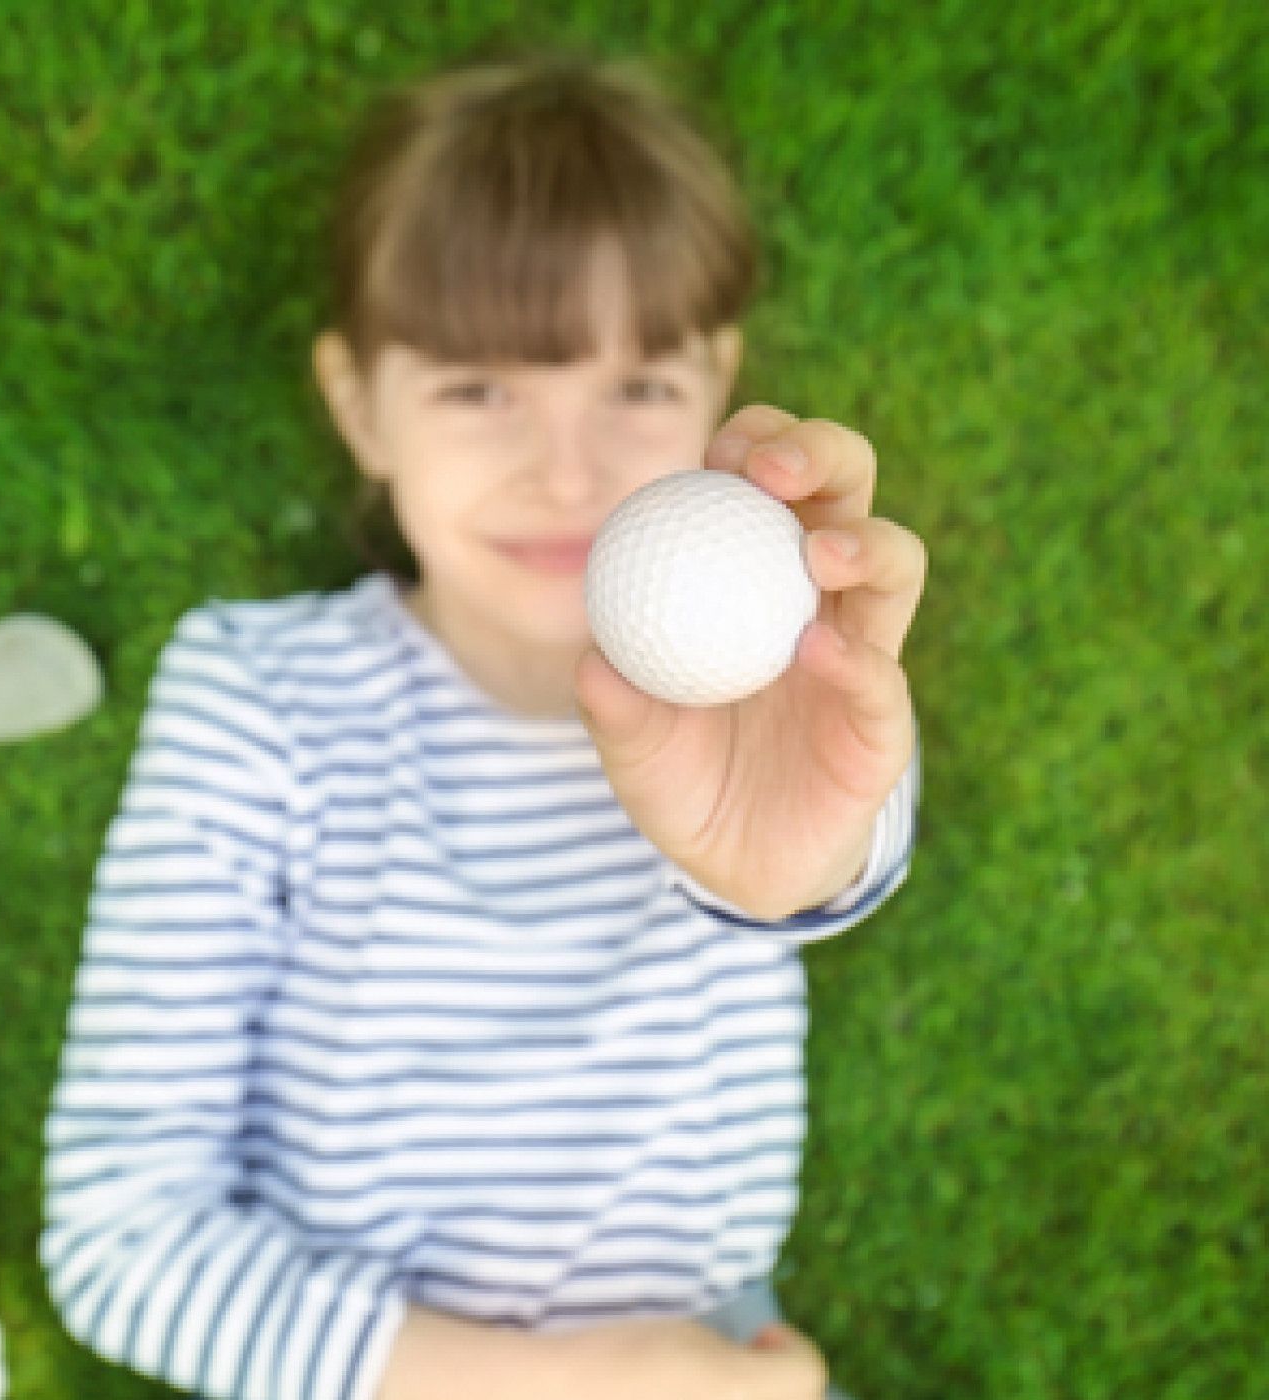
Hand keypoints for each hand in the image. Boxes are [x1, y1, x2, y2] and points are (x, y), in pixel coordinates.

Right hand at [542, 1313, 826, 1399]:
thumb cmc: (614, 1355)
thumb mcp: (683, 1335)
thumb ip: (730, 1356)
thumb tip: (749, 1370)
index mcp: (736, 1393)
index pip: (811, 1375)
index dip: (793, 1346)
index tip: (759, 1336)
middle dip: (786, 1378)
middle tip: (747, 1359)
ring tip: (709, 1390)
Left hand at [575, 406, 925, 920]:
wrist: (732, 867)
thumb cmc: (680, 781)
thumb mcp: (632, 741)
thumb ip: (612, 701)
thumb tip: (592, 658)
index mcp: (756, 576)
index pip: (770, 483)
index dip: (756, 443)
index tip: (718, 450)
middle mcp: (819, 600)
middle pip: (848, 492)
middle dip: (822, 454)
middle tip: (772, 471)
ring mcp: (862, 655)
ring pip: (895, 566)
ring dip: (864, 544)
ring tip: (818, 555)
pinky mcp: (883, 723)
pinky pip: (882, 679)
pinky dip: (857, 659)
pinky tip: (814, 652)